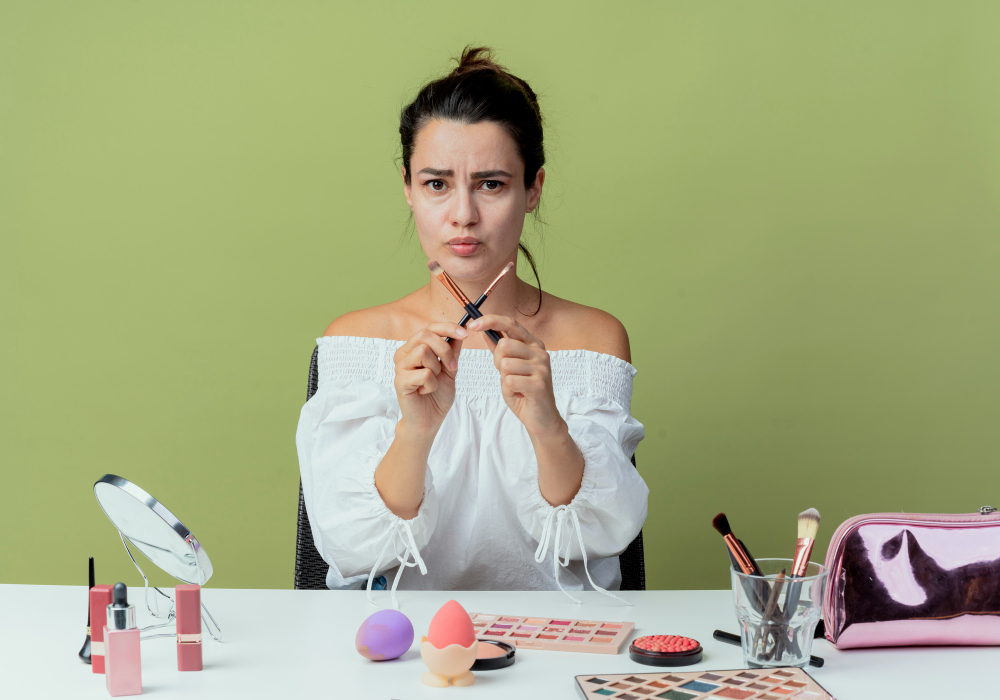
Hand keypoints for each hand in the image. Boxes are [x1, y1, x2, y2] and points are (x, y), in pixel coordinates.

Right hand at [393, 323, 467, 433]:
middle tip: (452, 367)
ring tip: (433, 381)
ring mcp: (400, 367)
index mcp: (414, 348)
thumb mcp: (450, 369)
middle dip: (444, 350)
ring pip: (423, 352)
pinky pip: (424, 374)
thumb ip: (452, 351)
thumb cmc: (436, 395)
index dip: (448, 328)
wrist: (429, 420)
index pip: (429, 328)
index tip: (465, 334)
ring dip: (436, 368)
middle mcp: (404, 354)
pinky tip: (425, 391)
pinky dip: (432, 385)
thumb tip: (461, 331)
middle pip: (425, 335)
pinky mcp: (400, 381)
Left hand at [468, 315, 564, 437]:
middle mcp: (540, 352)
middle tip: (508, 375)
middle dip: (498, 362)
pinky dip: (508, 390)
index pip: (511, 323)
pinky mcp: (539, 384)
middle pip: (504, 345)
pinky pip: (509, 380)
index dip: (490, 321)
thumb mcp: (510, 367)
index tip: (473, 325)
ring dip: (504, 379)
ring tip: (516, 386)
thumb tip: (486, 331)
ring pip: (505, 364)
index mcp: (534, 344)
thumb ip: (500, 350)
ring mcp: (541, 368)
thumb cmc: (525, 391)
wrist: (541, 417)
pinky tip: (519, 394)